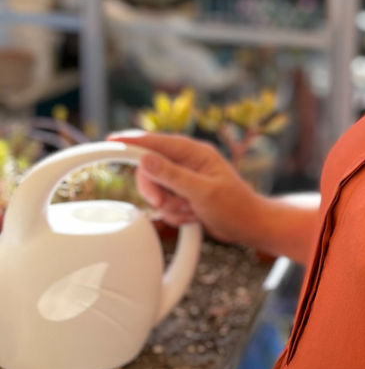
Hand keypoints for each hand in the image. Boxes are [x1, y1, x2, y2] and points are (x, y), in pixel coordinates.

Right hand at [109, 132, 259, 244]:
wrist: (249, 227)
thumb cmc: (235, 207)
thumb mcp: (203, 192)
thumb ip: (173, 176)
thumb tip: (145, 158)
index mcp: (196, 153)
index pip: (156, 142)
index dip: (132, 142)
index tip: (110, 141)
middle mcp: (188, 162)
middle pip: (149, 170)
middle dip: (156, 191)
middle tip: (166, 203)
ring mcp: (185, 179)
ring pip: (155, 190)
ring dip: (169, 206)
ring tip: (192, 211)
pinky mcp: (184, 194)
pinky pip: (164, 204)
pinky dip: (174, 214)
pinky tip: (193, 217)